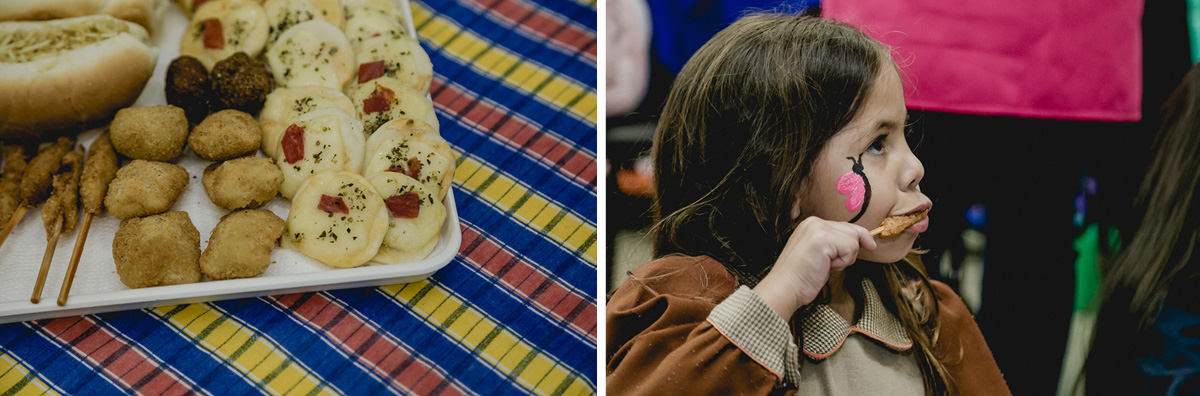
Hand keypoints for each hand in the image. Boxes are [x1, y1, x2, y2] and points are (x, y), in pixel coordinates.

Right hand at [753, 217, 875, 318]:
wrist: (785, 287)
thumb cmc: (802, 276)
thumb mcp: (820, 253)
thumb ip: (835, 242)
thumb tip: (864, 240)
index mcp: (811, 224)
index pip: (845, 226)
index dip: (858, 237)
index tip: (870, 245)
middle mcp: (814, 222)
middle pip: (852, 231)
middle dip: (850, 251)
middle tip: (830, 264)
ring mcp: (818, 229)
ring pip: (853, 239)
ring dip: (845, 258)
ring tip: (825, 265)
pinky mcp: (823, 239)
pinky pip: (850, 248)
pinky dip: (843, 262)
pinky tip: (826, 266)